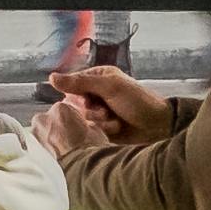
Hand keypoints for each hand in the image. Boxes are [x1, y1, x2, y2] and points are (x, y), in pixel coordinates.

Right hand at [39, 62, 167, 160]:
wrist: (158, 126)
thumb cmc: (138, 101)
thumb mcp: (109, 87)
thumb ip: (80, 82)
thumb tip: (51, 77)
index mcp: (97, 78)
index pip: (72, 86)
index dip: (79, 96)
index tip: (90, 99)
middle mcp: (96, 94)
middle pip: (75, 105)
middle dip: (91, 111)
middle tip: (107, 111)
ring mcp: (99, 113)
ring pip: (83, 120)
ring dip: (99, 122)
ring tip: (115, 120)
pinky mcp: (102, 129)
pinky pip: (91, 132)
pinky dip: (103, 131)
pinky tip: (116, 129)